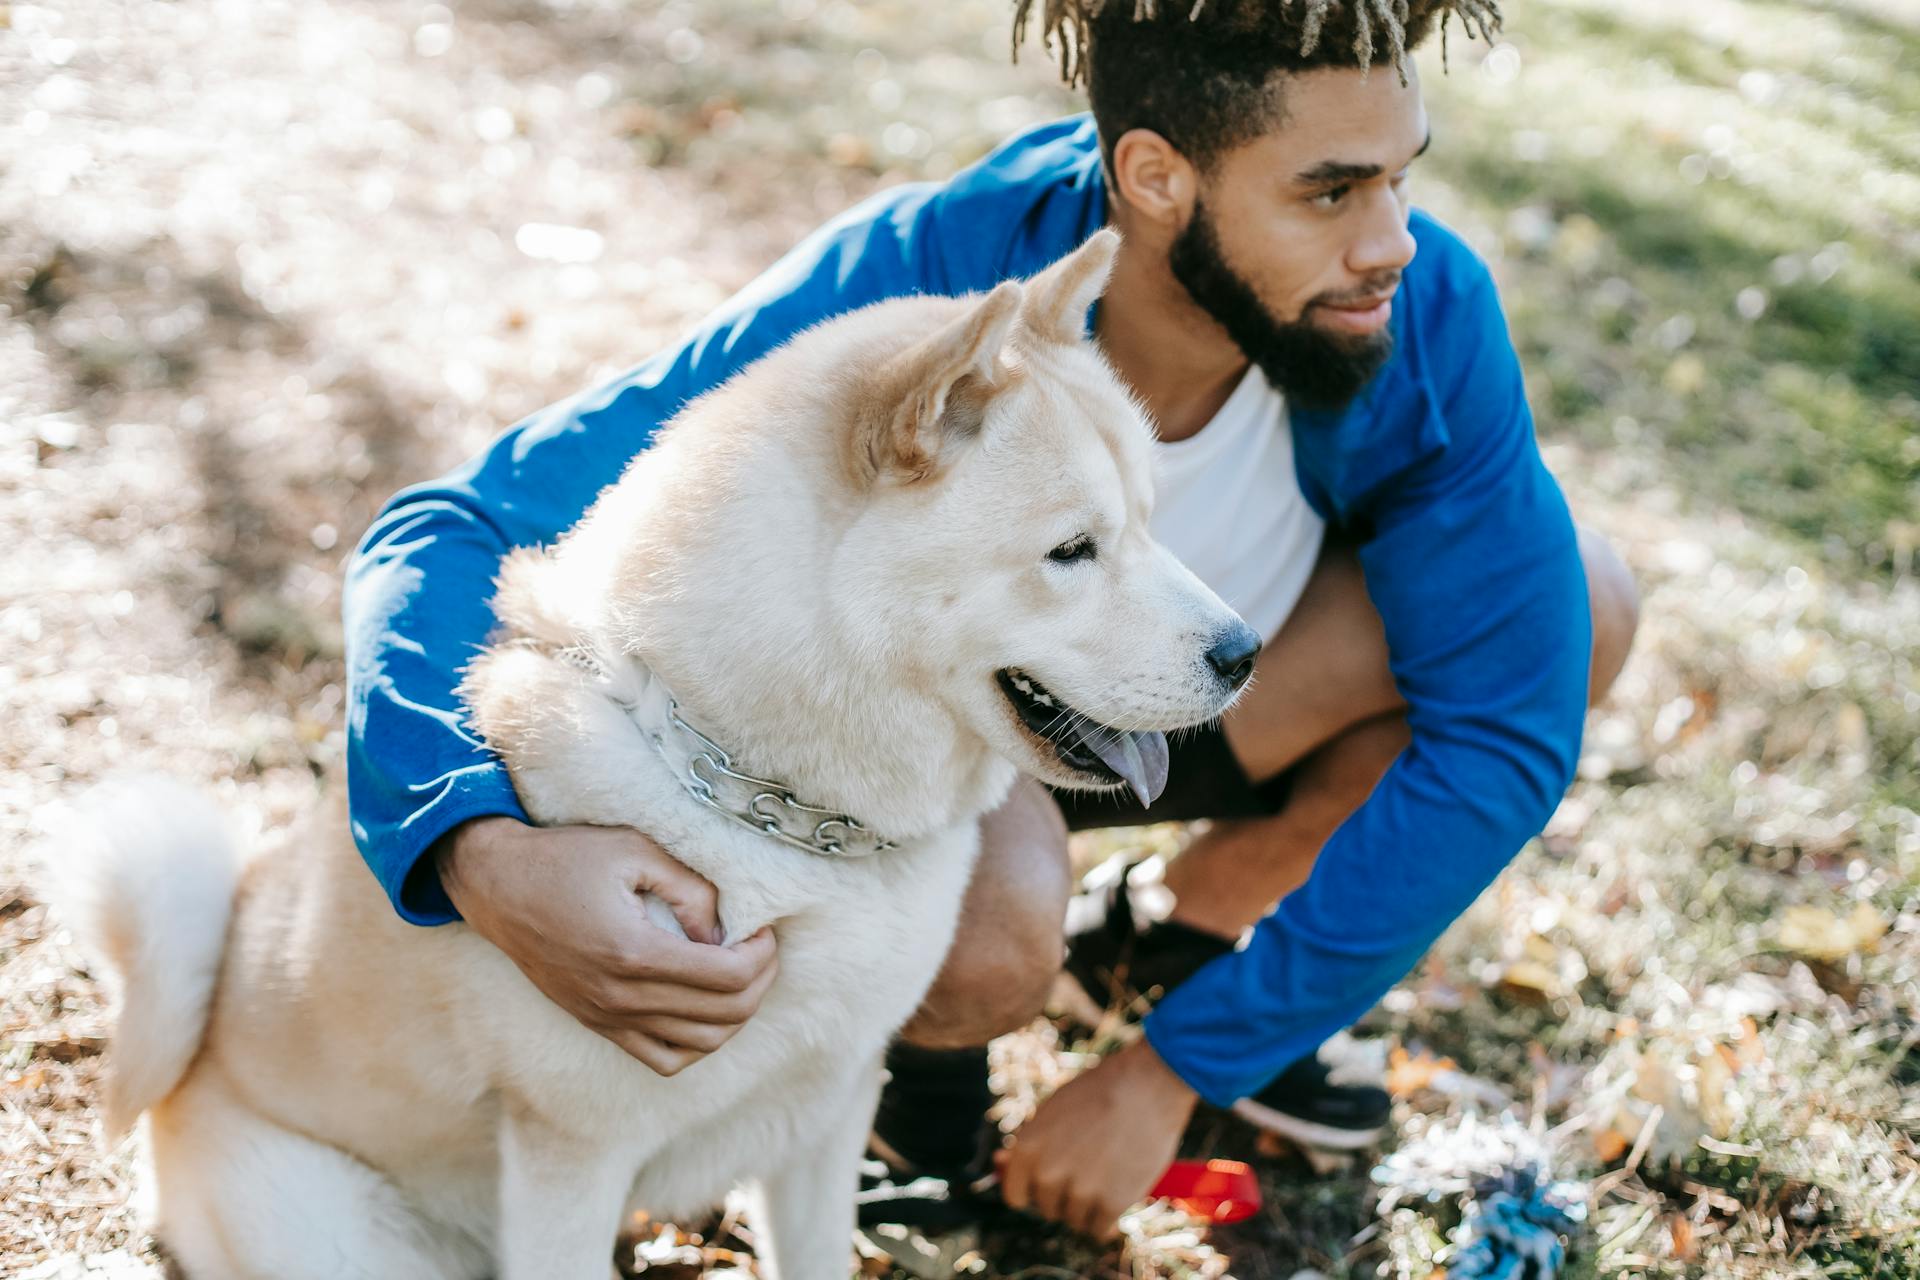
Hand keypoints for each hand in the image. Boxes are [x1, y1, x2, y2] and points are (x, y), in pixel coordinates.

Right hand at [435, 817, 778, 1075]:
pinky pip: (662, 1059)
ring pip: (699, 1046)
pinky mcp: (598, 1024)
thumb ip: (691, 889)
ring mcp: (607, 1018)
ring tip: (740, 976)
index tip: (764, 930)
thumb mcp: (635, 850)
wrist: (497, 885)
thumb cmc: (565, 858)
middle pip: (723, 1015)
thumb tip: (726, 930)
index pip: (727, 978)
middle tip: (762, 949)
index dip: (761, 956)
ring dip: (735, 1015)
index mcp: (633, 952)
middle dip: (759, 982)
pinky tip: (704, 1007)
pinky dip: (697, 1042)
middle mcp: (620, 997)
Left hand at [994, 1037, 1199, 1239]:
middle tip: (1092, 1167)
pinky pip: (1099, 1230)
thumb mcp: (1054, 1111)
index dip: (1034, 1191)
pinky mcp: (1111, 1204)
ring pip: (1075, 1219)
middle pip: (1048, 1208)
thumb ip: (1031, 1143)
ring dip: (1090, 1206)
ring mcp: (1079, 1191)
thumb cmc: (1099, 1093)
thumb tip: (999, 1163)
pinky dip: (1108, 1220)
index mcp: (1027, 1149)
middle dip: (1066, 1195)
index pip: (1015, 1195)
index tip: (1051, 1184)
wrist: (1147, 1085)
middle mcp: (1047, 1174)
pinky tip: (1119, 1193)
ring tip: (1109, 1172)